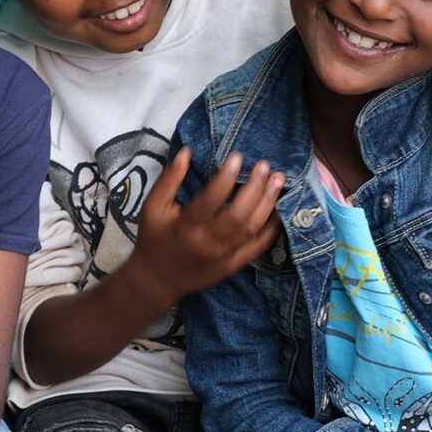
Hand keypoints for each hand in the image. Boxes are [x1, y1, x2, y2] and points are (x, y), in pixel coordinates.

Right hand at [129, 147, 284, 305]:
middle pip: (238, 215)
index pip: (210, 200)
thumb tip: (186, 152)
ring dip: (267, 203)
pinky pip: (257, 247)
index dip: (225, 178)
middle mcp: (207, 243)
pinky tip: (279, 210)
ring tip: (278, 181)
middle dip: (255, 188)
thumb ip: (169, 179)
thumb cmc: (154, 238)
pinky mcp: (233, 265)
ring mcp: (223, 256)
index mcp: (185, 227)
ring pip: (251, 229)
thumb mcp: (153, 207)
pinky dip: (271, 229)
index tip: (237, 157)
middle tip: (265, 166)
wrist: (156, 280)